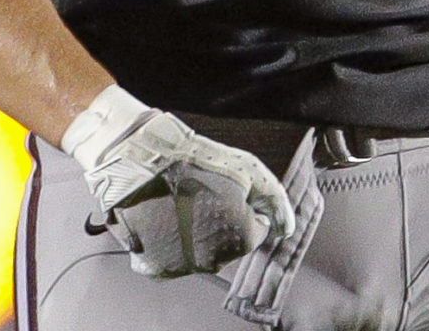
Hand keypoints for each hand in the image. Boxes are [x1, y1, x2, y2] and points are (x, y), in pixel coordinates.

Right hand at [64, 86, 294, 277]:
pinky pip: (170, 260)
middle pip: (229, 242)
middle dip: (222, 221)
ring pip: (200, 252)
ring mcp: (182, 267)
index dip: (244, 204)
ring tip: (180, 203)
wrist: (140, 162)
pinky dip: (169, 245)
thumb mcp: (249, 170)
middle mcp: (214, 261)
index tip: (226, 187)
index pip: (256, 227)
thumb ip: (275, 202)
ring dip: (196, 234)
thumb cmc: (198, 161)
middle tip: (202, 193)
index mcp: (242, 238)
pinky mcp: (152, 267)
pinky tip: (163, 220)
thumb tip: (287, 229)